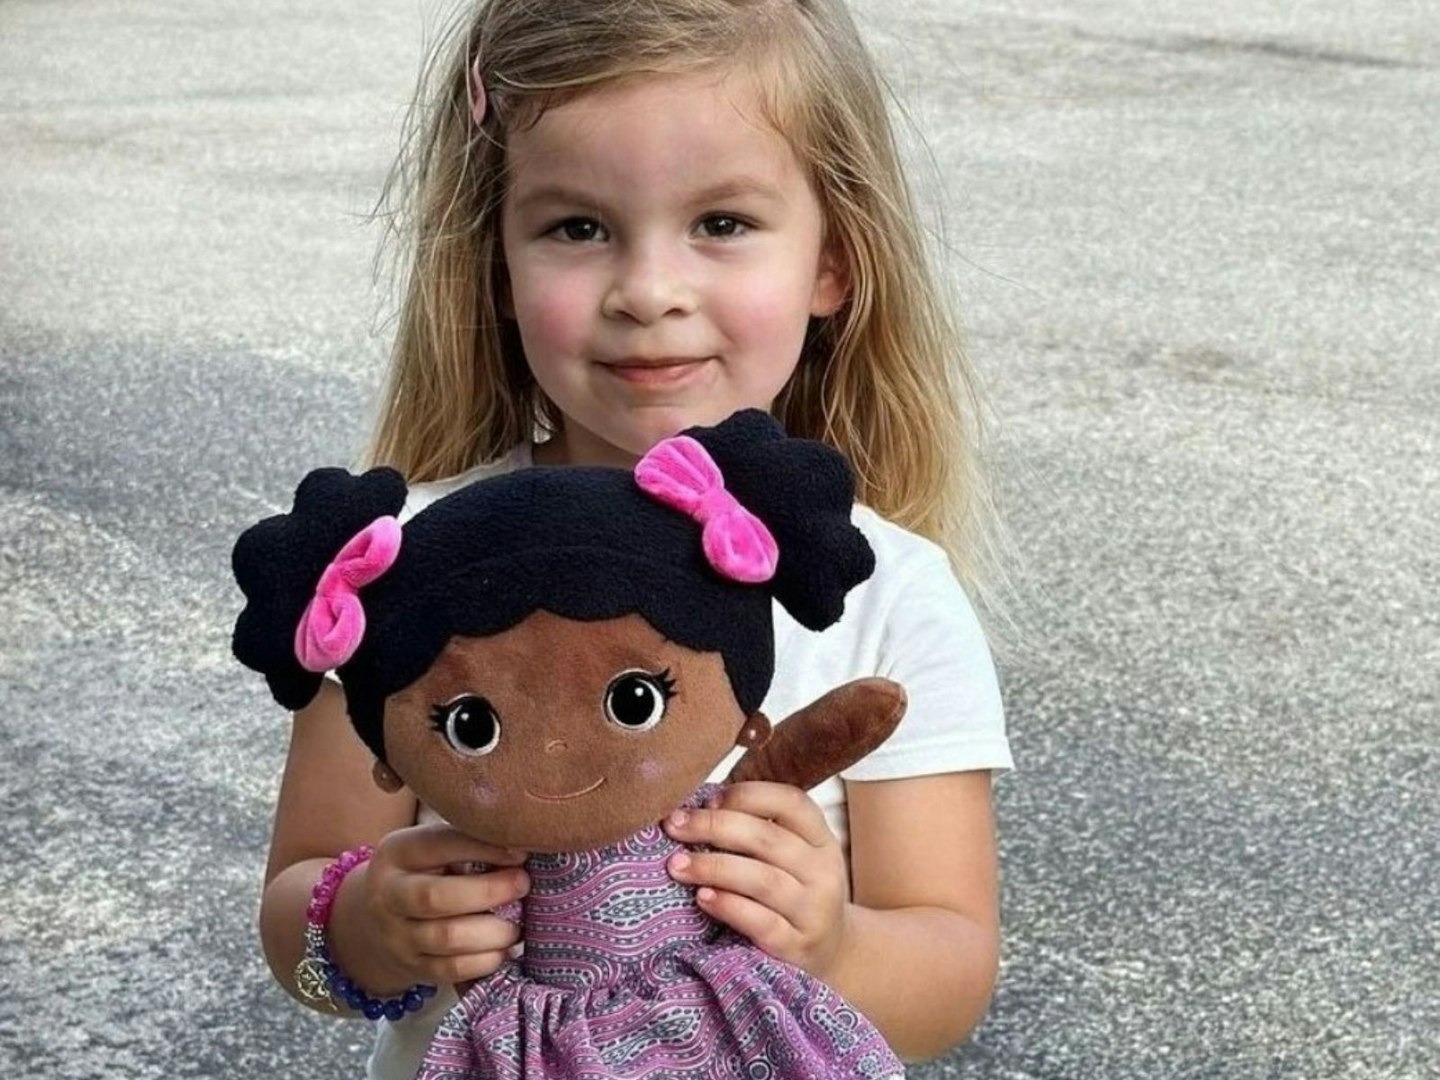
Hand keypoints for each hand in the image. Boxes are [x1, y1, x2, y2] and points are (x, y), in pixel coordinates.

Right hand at [328, 822, 528, 995]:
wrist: (378, 922)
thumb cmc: (425, 872)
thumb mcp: (433, 848)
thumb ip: (468, 842)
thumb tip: (521, 844)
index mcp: (397, 853)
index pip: (439, 844)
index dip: (483, 848)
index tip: (521, 851)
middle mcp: (389, 895)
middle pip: (436, 897)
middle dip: (489, 891)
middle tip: (523, 885)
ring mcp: (398, 936)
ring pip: (447, 938)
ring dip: (493, 931)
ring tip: (518, 922)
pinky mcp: (413, 968)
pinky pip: (452, 970)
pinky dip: (486, 960)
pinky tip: (505, 949)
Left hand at [663, 781, 851, 980]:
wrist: (833, 952)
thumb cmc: (796, 892)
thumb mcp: (793, 857)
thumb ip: (760, 830)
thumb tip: (698, 806)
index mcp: (821, 839)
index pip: (791, 802)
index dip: (748, 795)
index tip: (709, 799)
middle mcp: (823, 872)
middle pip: (767, 839)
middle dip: (714, 826)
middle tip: (674, 826)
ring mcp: (814, 911)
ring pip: (762, 880)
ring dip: (713, 867)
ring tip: (677, 865)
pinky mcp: (798, 946)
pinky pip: (761, 923)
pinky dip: (729, 906)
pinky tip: (702, 898)